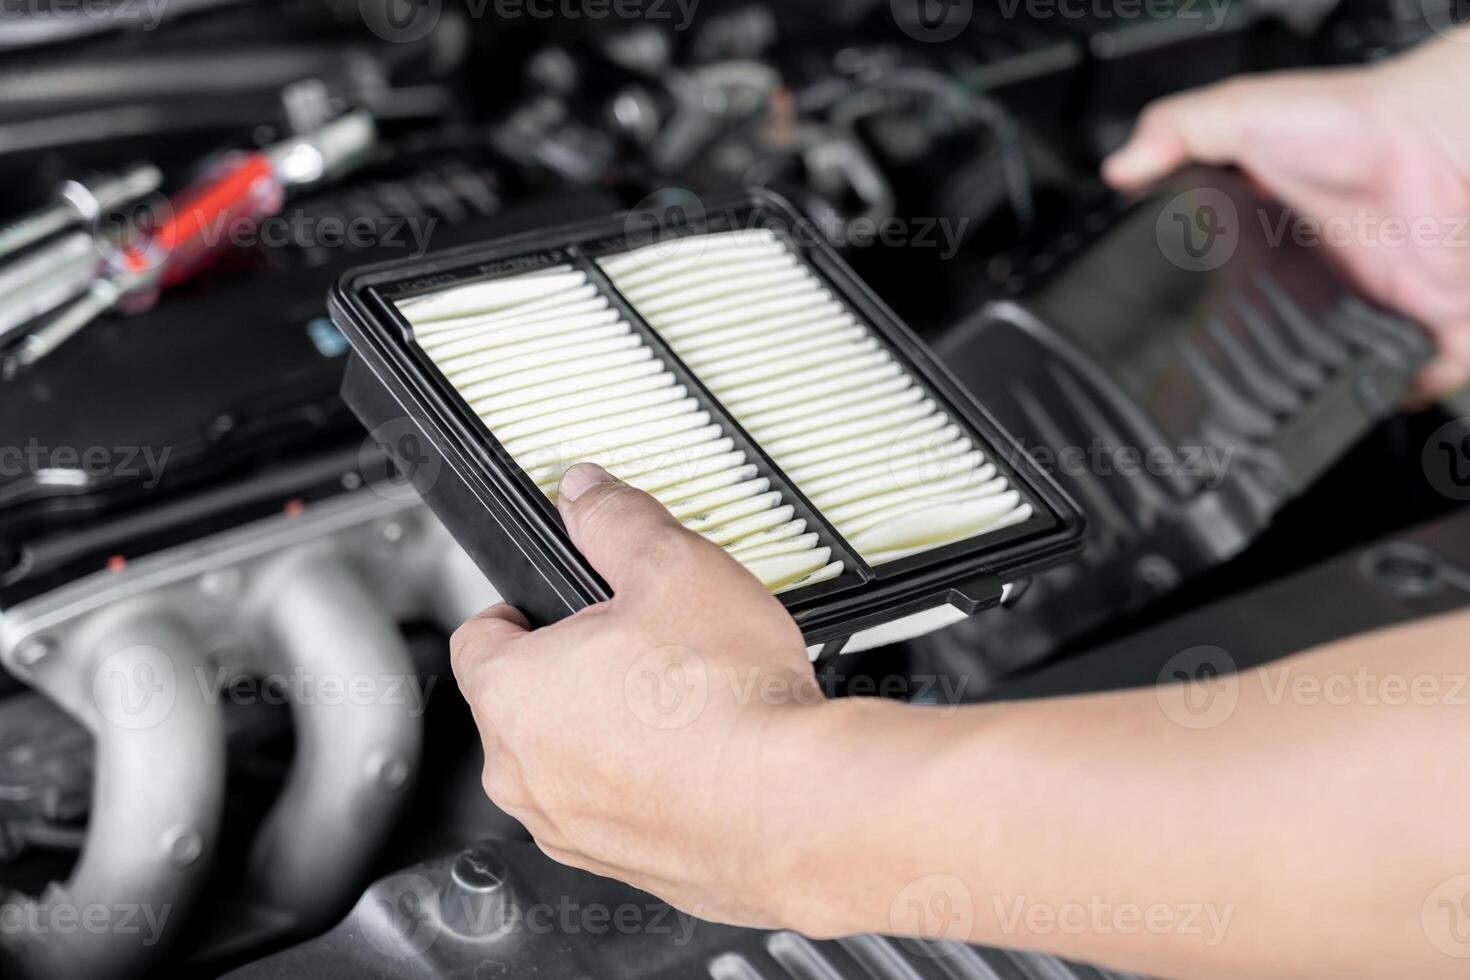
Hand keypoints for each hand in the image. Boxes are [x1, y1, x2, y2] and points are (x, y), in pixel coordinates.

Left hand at [450, 462, 822, 928]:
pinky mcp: (624, 869)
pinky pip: (617, 810)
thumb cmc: (730, 705)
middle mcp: (523, 775)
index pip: (478, 636)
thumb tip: (587, 494)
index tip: (557, 605)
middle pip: (527, 701)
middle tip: (644, 645)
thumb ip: (617, 522)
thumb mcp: (676, 568)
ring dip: (609, 731)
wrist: (802, 807)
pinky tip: (704, 757)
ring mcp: (570, 831)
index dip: (522, 608)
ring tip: (682, 702)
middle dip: (576, 668)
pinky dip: (646, 784)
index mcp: (513, 694)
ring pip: (571, 761)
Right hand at [1103, 31, 1469, 398]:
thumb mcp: (1241, 112)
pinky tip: (1360, 396)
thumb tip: (1119, 167)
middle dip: (1257, 365)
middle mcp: (1328, 272)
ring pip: (1338, 365)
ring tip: (1279, 408)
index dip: (1205, 310)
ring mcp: (1377, 300)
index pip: (1234, 280)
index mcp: (1280, 236)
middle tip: (1223, 386)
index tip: (1173, 335)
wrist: (1440, 138)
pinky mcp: (1427, 321)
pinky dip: (1394, 393)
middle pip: (1283, 334)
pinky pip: (1413, 378)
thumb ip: (1175, 130)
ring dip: (1316, 388)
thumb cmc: (1360, 119)